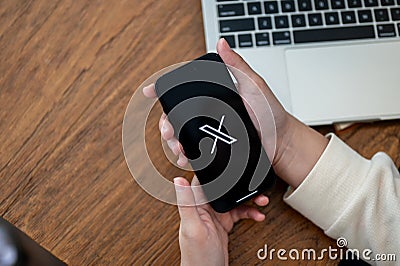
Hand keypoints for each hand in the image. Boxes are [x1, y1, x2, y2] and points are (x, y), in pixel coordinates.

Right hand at [143, 38, 327, 187]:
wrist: (281, 143)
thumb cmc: (270, 113)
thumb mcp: (254, 85)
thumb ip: (237, 66)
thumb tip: (222, 43)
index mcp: (214, 96)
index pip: (185, 91)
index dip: (165, 91)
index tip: (151, 92)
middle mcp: (209, 113)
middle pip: (177, 116)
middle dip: (165, 123)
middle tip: (168, 130)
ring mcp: (211, 132)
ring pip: (182, 135)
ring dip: (173, 141)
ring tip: (176, 146)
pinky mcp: (215, 149)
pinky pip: (194, 152)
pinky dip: (184, 155)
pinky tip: (184, 157)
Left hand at [173, 176, 268, 265]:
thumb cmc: (197, 256)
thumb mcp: (193, 228)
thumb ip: (187, 203)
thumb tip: (178, 180)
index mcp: (195, 205)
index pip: (203, 181)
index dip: (214, 170)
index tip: (226, 161)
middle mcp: (204, 208)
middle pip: (222, 188)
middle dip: (238, 185)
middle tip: (252, 183)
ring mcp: (215, 216)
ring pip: (233, 199)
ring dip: (248, 199)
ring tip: (261, 200)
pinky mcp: (224, 224)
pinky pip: (239, 212)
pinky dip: (249, 212)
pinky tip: (258, 215)